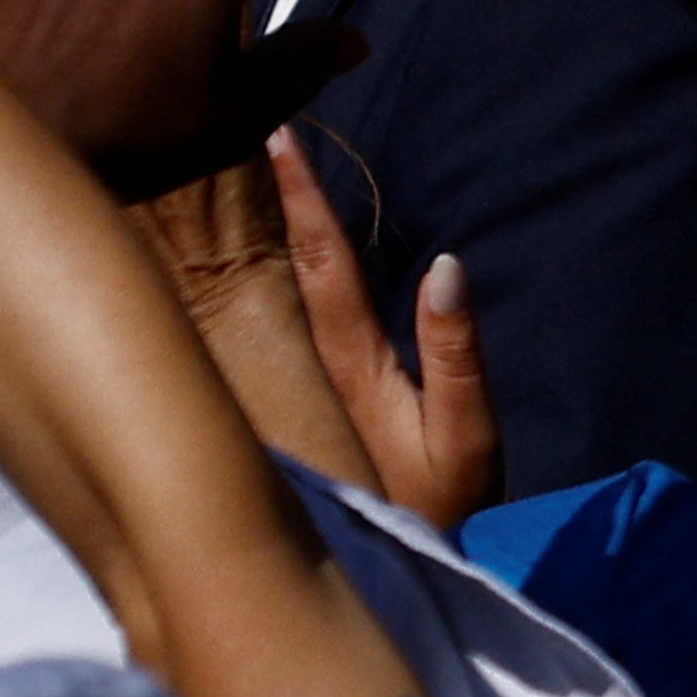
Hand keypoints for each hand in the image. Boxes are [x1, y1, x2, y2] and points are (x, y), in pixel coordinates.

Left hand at [268, 135, 494, 528]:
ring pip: (272, 289)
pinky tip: (246, 245)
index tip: (277, 136)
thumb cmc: (436, 506)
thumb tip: (445, 264)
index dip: (303, 200)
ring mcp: (304, 381)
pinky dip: (263, 272)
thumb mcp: (463, 438)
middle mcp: (314, 363)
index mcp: (351, 365)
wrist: (391, 576)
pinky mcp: (307, 398)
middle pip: (282, 263)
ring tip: (233, 164)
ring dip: (257, 226)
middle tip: (237, 120)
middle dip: (263, 194)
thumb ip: (455, 354)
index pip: (323, 264)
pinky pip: (274, 320)